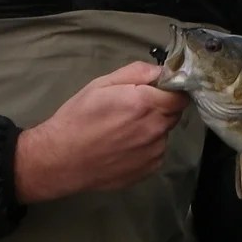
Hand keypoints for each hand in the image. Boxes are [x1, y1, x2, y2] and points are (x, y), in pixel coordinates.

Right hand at [14, 62, 188, 202]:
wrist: (61, 160)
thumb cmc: (77, 118)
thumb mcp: (100, 85)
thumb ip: (136, 73)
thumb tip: (160, 71)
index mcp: (144, 104)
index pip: (180, 95)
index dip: (171, 91)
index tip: (158, 91)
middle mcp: (155, 129)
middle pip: (173, 114)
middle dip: (161, 108)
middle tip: (134, 109)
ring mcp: (153, 152)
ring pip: (164, 134)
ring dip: (152, 129)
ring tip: (124, 131)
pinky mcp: (149, 169)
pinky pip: (156, 152)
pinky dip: (146, 148)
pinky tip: (123, 147)